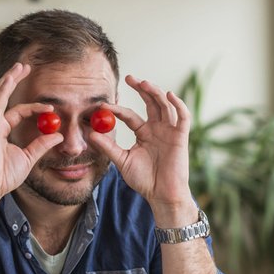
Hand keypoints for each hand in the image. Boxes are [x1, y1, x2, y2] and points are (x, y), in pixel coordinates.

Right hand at [0, 63, 63, 202]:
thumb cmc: (1, 177)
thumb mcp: (28, 158)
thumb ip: (41, 146)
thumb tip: (57, 136)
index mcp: (0, 131)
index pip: (17, 112)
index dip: (34, 108)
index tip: (50, 109)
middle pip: (3, 96)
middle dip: (14, 80)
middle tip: (26, 67)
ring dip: (9, 79)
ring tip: (20, 67)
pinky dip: (3, 89)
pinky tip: (11, 79)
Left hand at [86, 75, 194, 220]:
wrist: (162, 195)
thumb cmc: (145, 180)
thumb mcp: (122, 161)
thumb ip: (108, 147)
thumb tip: (90, 134)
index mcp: (144, 133)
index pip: (129, 115)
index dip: (117, 109)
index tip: (103, 105)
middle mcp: (157, 129)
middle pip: (150, 102)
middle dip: (141, 89)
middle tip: (129, 78)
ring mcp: (169, 132)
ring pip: (165, 106)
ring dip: (156, 93)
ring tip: (144, 83)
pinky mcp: (181, 137)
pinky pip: (183, 117)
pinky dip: (179, 105)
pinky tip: (170, 95)